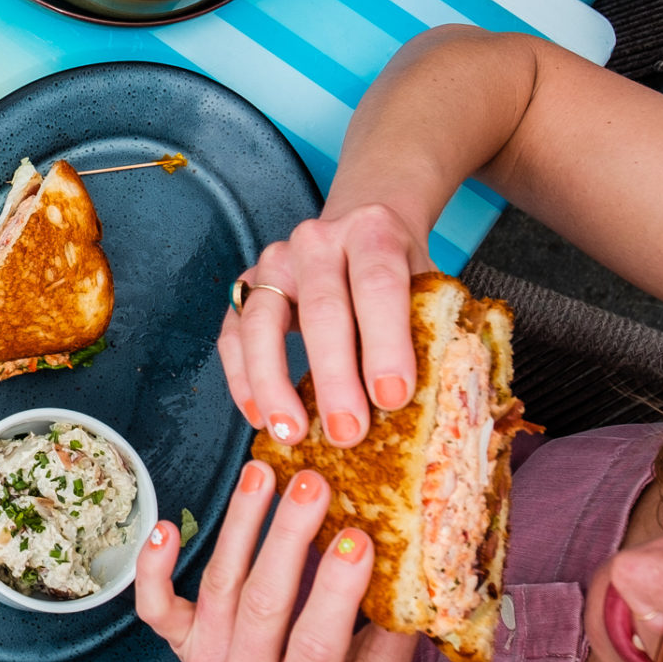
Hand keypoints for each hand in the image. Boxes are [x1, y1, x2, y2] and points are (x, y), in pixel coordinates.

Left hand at [137, 462, 414, 661]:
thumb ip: (389, 641)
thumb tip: (416, 571)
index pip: (316, 646)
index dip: (335, 592)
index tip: (358, 537)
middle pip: (262, 606)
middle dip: (287, 539)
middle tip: (311, 485)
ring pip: (219, 587)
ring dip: (240, 525)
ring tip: (262, 475)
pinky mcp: (177, 647)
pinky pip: (155, 606)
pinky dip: (153, 568)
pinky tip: (166, 526)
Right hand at [220, 202, 427, 448]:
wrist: (364, 228)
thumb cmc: (400, 270)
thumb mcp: (427, 285)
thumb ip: (427, 330)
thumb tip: (430, 403)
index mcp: (372, 232)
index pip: (378, 285)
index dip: (386, 343)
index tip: (392, 398)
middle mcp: (317, 241)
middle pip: (321, 309)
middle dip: (333, 377)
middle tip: (346, 432)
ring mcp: (274, 261)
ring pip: (261, 321)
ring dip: (274, 383)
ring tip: (292, 432)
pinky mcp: (246, 285)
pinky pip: (232, 334)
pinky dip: (242, 378)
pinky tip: (259, 416)